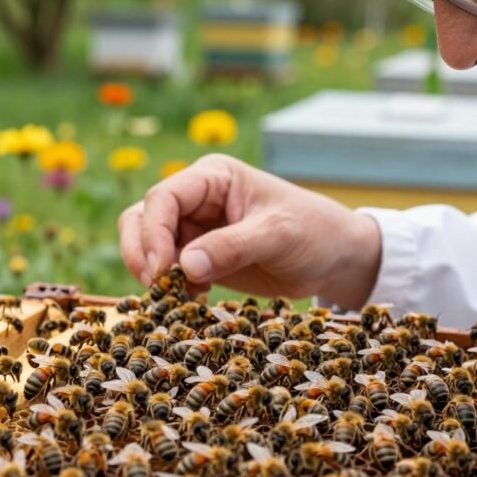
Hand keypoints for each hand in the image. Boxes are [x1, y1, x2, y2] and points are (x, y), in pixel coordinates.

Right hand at [118, 154, 381, 306]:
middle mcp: (197, 198)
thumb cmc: (313, 232)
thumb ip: (232, 247)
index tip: (160, 270)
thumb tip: (183, 266)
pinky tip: (193, 299)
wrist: (335, 257)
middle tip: (156, 288)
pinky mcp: (200, 257)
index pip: (164, 198)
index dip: (153, 232)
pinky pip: (167, 270)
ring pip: (147, 244)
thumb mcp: (277, 236)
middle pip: (143, 218)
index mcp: (213, 177)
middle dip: (142, 252)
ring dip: (152, 271)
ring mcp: (195, 228)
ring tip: (175, 296)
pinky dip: (169, 286)